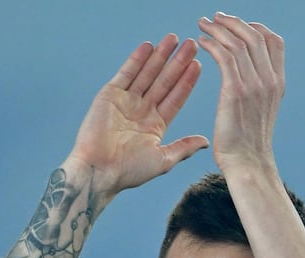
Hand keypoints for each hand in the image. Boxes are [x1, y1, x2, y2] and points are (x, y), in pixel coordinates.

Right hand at [66, 34, 208, 200]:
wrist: (99, 170)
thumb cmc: (129, 171)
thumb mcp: (163, 160)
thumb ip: (183, 147)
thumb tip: (205, 142)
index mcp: (155, 125)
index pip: (175, 97)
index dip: (187, 81)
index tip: (198, 65)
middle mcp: (141, 111)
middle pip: (164, 81)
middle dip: (177, 63)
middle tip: (191, 44)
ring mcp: (125, 102)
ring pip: (147, 74)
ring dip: (160, 56)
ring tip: (173, 39)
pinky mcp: (109, 96)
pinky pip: (125, 74)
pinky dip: (136, 60)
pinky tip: (148, 46)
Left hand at [197, 13, 284, 175]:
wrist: (248, 164)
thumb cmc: (248, 145)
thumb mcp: (260, 113)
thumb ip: (259, 92)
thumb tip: (251, 81)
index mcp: (278, 83)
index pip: (273, 42)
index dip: (254, 27)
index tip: (235, 24)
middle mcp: (270, 80)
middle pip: (255, 36)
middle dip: (233, 22)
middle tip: (215, 17)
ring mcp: (255, 84)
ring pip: (238, 43)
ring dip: (219, 29)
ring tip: (202, 24)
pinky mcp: (236, 90)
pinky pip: (225, 56)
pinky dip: (212, 44)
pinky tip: (200, 42)